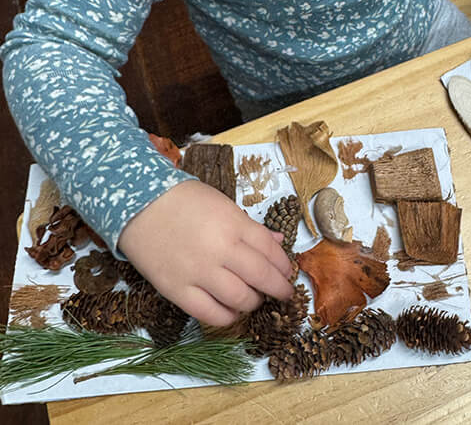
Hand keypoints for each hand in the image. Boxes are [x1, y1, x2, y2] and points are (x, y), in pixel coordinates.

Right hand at [118, 179, 293, 325]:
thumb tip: (277, 241)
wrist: (138, 206)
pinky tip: (232, 310)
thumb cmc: (184, 200)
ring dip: (254, 302)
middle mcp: (220, 250)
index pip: (270, 251)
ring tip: (255, 299)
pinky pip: (210, 314)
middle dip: (278, 288)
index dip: (283, 265)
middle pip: (262, 277)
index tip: (287, 271)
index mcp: (234, 224)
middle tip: (283, 292)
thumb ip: (250, 226)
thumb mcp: (223, 204)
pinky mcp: (177, 291)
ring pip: (240, 299)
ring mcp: (199, 273)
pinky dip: (228, 316)